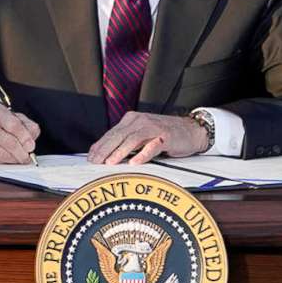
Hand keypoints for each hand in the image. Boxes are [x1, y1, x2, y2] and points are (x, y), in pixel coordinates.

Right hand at [0, 100, 39, 162]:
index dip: (24, 137)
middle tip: (27, 157)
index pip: (13, 124)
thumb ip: (27, 126)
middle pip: (7, 141)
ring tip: (20, 159)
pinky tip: (8, 159)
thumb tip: (31, 141)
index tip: (31, 146)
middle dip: (20, 152)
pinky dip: (4, 163)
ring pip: (1, 154)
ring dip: (14, 160)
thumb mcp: (13, 118)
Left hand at [88, 111, 210, 165]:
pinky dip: (143, 155)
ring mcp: (153, 128)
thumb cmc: (164, 135)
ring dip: (120, 152)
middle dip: (105, 150)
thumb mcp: (142, 135)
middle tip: (95, 162)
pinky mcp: (166, 136)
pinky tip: (134, 163)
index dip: (100, 145)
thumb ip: (126, 141)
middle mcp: (140, 121)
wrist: (191, 130)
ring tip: (110, 163)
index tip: (90, 157)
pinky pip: (152, 146)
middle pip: (119, 135)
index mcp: (132, 120)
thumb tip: (106, 154)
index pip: (112, 133)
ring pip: (132, 140)